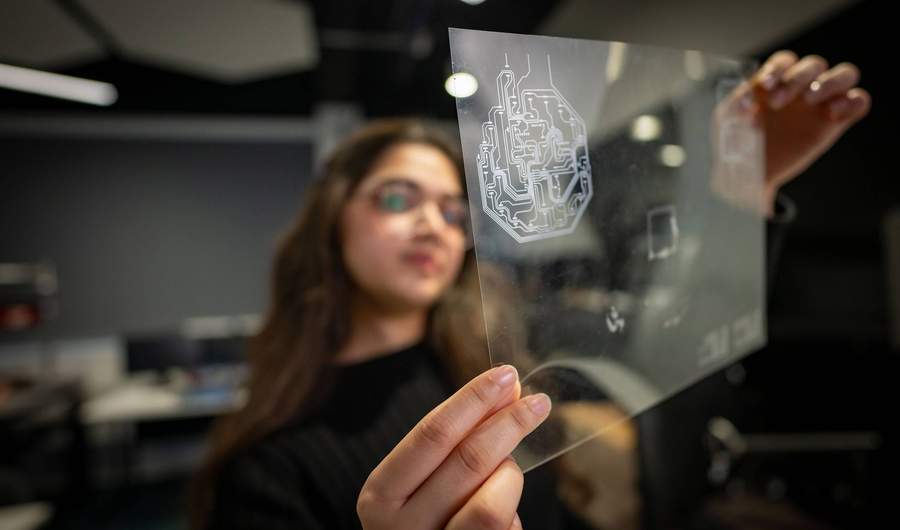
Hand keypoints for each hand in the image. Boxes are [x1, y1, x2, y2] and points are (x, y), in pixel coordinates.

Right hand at [357, 365, 551, 529]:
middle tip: (538, 402)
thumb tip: (504, 389)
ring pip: (492, 505)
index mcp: (380, 496)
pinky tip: (502, 512)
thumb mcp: (421, 484)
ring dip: (509, 479)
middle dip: (509, 423)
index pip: (431, 434)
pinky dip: (511, 514)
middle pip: (468, 461)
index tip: (505, 375)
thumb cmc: (424, 520)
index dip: (472, 400)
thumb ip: (452, 442)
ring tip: (506, 473)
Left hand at [718, 51, 870, 213]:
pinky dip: (854, 101)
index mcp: (775, 81)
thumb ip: (736, 105)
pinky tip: (833, 113)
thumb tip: (749, 99)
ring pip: (845, 74)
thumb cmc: (737, 142)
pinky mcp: (835, 123)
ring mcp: (821, 104)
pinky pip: (859, 102)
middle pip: (814, 64)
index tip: (765, 87)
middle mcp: (801, 88)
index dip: (779, 68)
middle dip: (798, 78)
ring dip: (832, 81)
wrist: (750, 173)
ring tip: (811, 100)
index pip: (785, 61)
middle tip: (779, 103)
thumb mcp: (727, 121)